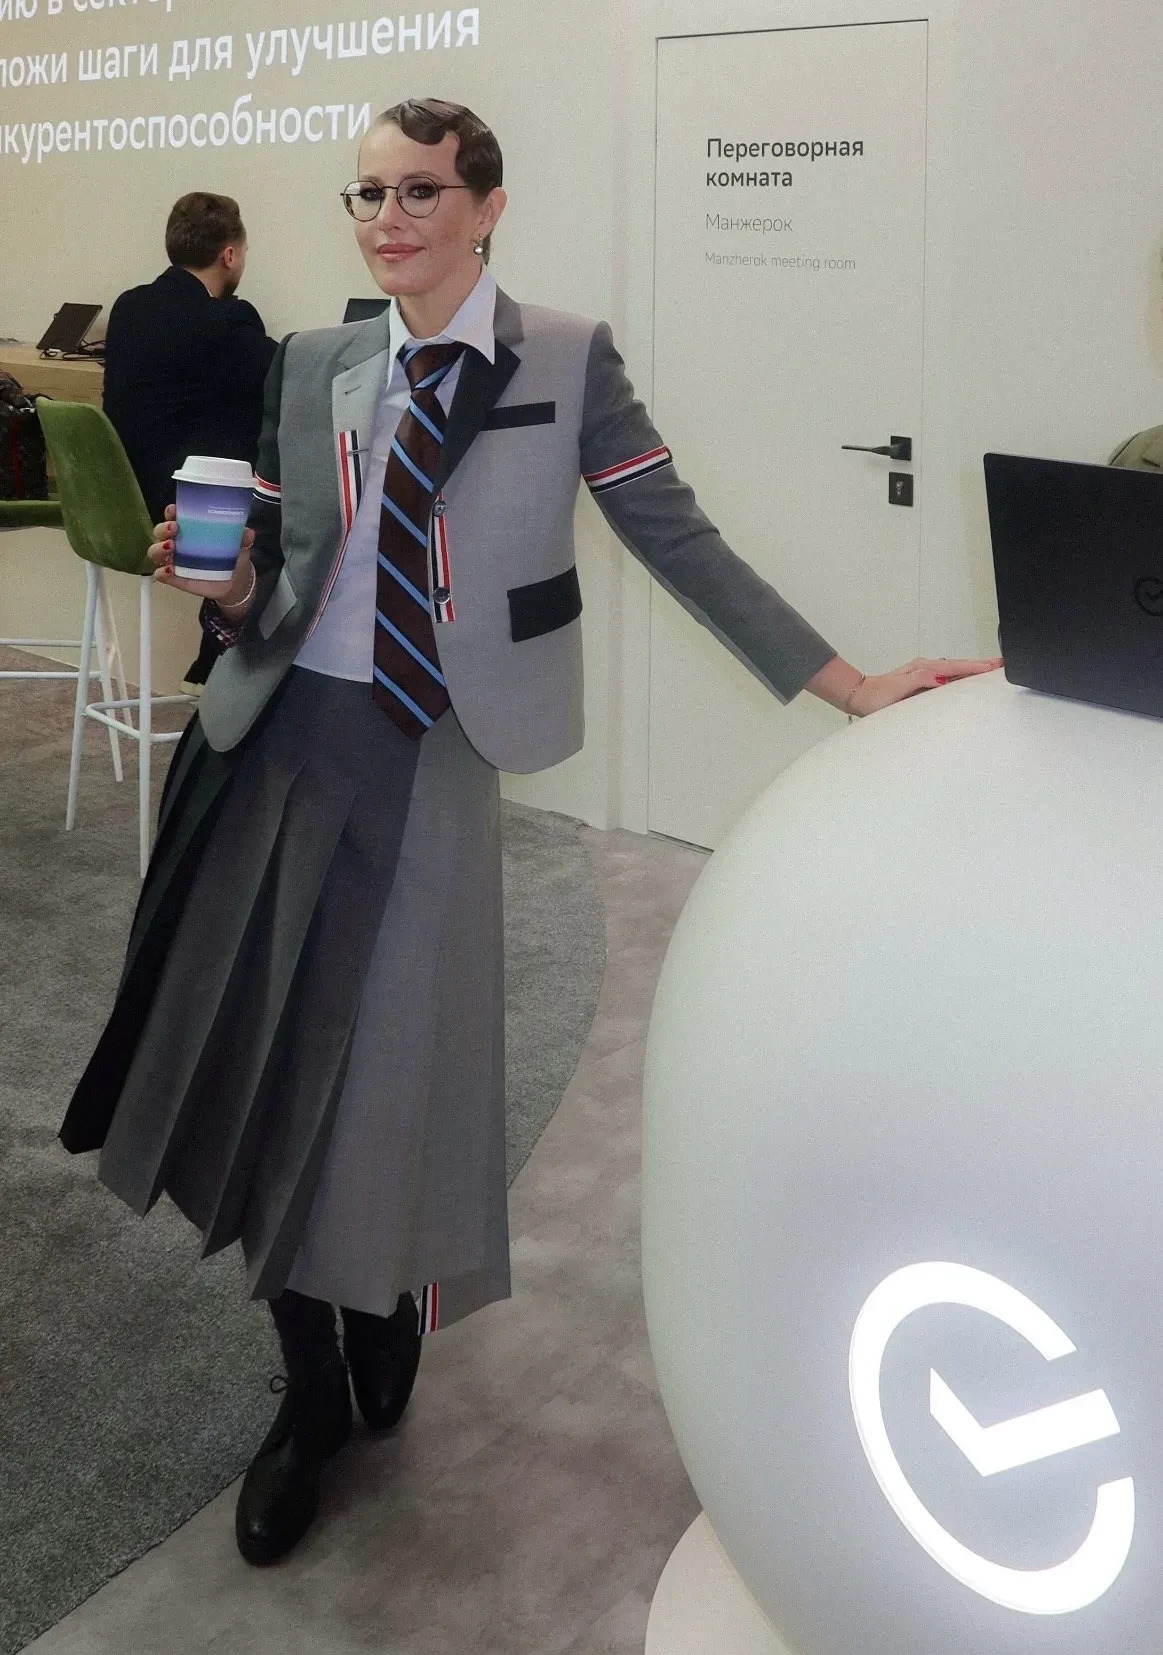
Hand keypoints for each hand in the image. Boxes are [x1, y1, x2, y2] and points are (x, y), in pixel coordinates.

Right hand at [149, 504, 255, 602]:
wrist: (235, 583)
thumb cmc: (230, 556)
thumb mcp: (238, 544)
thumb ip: (242, 537)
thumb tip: (248, 532)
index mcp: (190, 528)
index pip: (174, 516)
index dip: (171, 512)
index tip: (174, 510)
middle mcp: (177, 542)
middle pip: (160, 532)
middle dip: (163, 528)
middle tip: (174, 528)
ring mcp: (174, 560)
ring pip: (155, 552)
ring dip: (158, 548)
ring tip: (170, 547)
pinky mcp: (175, 578)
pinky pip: (161, 575)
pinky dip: (162, 572)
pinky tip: (169, 570)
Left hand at [848, 656, 1002, 715]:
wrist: (861, 696)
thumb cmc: (877, 696)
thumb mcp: (898, 688)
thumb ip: (920, 680)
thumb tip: (941, 677)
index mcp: (923, 668)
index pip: (955, 667)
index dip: (976, 667)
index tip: (994, 667)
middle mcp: (926, 668)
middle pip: (959, 665)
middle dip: (980, 664)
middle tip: (1001, 664)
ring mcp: (925, 673)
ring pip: (955, 670)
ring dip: (973, 669)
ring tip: (992, 669)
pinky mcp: (923, 680)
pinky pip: (948, 676)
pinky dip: (962, 675)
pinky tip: (968, 678)